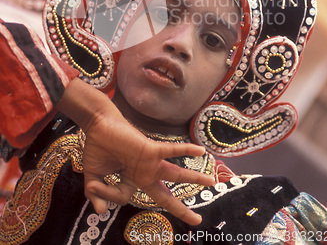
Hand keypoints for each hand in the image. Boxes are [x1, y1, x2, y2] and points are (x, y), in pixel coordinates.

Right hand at [57, 79, 214, 224]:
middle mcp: (145, 173)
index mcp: (133, 180)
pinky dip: (185, 150)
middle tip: (197, 220)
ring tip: (212, 182)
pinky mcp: (150, 149)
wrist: (98, 125)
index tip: (95, 185)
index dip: (107, 195)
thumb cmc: (98, 147)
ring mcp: (149, 162)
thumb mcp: (94, 177)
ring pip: (176, 174)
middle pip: (167, 196)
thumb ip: (97, 194)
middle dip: (181, 209)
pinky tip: (201, 150)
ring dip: (195, 177)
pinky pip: (171, 151)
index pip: (125, 198)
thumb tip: (100, 212)